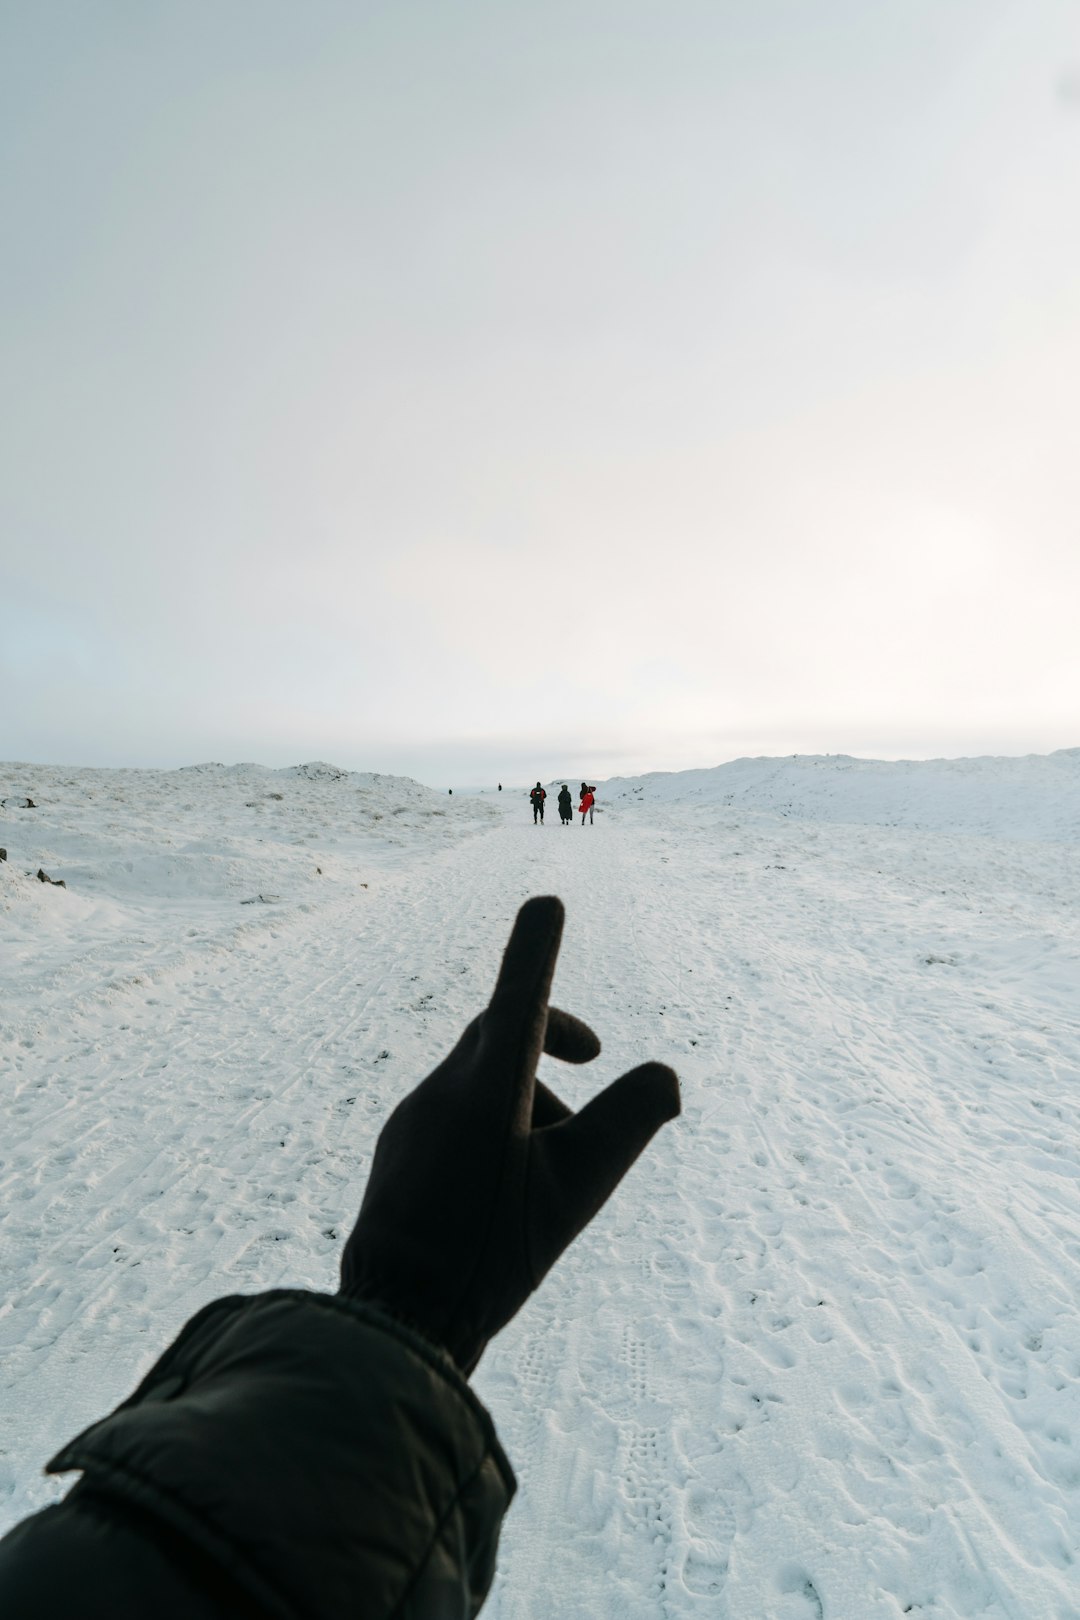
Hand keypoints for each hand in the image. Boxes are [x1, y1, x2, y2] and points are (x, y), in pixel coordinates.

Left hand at [339, 895, 679, 1373]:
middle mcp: (443, 1089)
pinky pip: (455, 1113)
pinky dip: (496, 1125)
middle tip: (596, 1060)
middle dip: (553, 1034)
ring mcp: (414, 1120)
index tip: (547, 905)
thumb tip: (666, 1077)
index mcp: (488, 1086)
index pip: (519, 996)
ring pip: (482, 1078)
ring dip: (530, 1097)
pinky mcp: (400, 1151)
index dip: (536, 948)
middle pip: (502, 1030)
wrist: (395, 1320)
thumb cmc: (492, 1253)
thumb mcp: (578, 1190)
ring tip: (560, 1168)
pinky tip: (510, 1193)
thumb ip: (629, 1124)